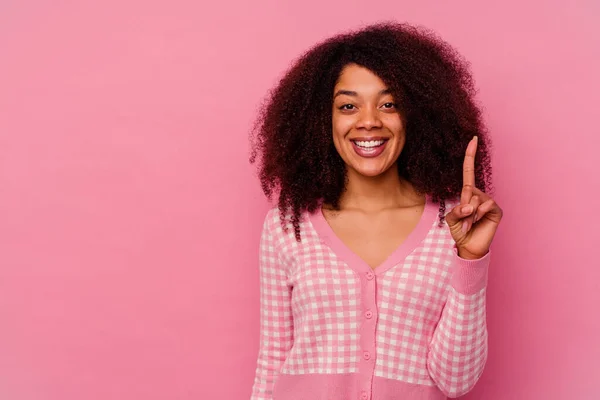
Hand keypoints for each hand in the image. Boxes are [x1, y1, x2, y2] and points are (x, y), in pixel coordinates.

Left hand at [445, 136, 502, 259]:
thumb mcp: (451, 219)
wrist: (468, 246)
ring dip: (469, 215)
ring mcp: (488, 202)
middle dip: (462, 207)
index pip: (469, 171)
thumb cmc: (460, 231)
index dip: (470, 155)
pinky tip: (478, 223)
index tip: (473, 139)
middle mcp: (479, 195)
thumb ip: (457, 211)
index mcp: (467, 194)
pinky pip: (485, 206)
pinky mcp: (496, 210)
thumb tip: (470, 206)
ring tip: (470, 224)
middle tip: (464, 221)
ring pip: (476, 200)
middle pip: (468, 191)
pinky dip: (478, 215)